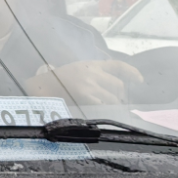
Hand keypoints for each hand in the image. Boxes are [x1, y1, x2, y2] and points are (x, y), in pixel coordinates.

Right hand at [26, 59, 144, 106]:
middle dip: (118, 96)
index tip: (140, 80)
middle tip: (113, 103)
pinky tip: (97, 112)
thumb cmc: (55, 82)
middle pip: (118, 85)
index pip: (117, 65)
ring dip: (111, 105)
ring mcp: (89, 84)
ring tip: (104, 110)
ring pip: (112, 98)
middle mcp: (92, 72)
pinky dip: (103, 110)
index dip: (132, 72)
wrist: (38, 87)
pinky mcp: (85, 95)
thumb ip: (91, 74)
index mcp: (90, 64)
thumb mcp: (75, 71)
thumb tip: (110, 88)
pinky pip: (102, 105)